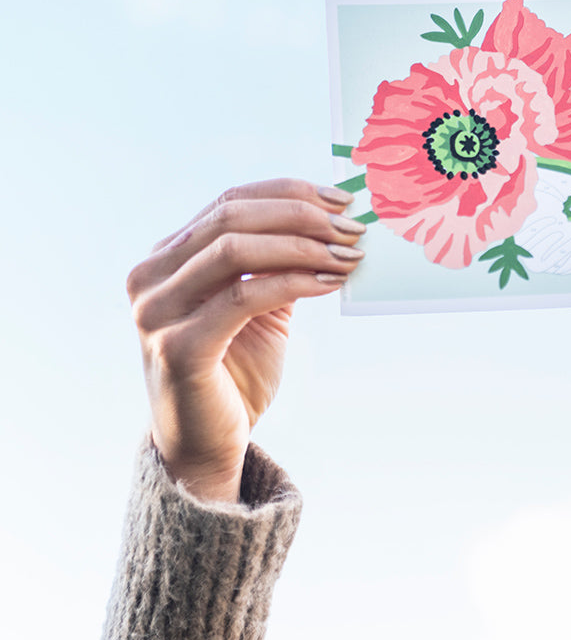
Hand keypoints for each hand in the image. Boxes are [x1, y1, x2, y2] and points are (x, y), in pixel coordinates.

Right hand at [126, 179, 365, 501]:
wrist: (205, 446)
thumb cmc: (235, 371)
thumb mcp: (259, 305)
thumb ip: (279, 262)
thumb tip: (335, 222)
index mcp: (166, 258)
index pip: (231, 200)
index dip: (290, 193)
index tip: (342, 199)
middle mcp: (150, 278)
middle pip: (232, 217)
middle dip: (301, 215)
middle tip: (352, 228)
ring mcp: (156, 312)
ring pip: (234, 250)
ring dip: (302, 245)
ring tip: (347, 253)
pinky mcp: (176, 347)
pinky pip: (243, 298)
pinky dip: (293, 282)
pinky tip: (329, 284)